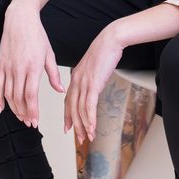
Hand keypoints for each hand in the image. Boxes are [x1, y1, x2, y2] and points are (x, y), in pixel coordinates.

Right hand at [0, 3, 63, 126]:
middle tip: (29, 123)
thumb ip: (53, 74)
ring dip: (14, 109)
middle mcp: (19, 69)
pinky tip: (1, 109)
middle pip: (19, 98)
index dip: (32, 111)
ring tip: (20, 117)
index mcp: (33, 67)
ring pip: (8, 94)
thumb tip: (60, 90)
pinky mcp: (1, 65)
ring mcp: (8, 68)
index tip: (35, 122)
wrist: (20, 20)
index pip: (31, 95)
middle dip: (24, 113)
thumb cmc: (37, 35)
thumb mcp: (49, 54)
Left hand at [63, 25, 124, 144]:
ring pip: (80, 110)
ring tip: (89, 137)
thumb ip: (91, 77)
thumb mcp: (94, 66)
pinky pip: (89, 105)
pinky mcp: (93, 84)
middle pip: (73, 108)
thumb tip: (93, 86)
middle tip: (80, 138)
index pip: (68, 100)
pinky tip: (93, 127)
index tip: (68, 127)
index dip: (68, 115)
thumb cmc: (105, 51)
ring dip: (84, 126)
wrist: (110, 40)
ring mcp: (84, 83)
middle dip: (76, 125)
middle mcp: (76, 82)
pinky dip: (91, 118)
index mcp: (75, 77)